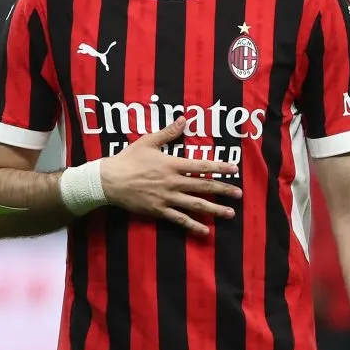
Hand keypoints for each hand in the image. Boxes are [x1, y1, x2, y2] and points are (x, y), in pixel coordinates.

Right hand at [99, 116, 242, 235]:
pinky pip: (179, 219)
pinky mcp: (159, 210)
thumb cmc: (128, 159)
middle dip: (223, 190)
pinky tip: (205, 231)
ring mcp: (167, 198)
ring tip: (230, 214)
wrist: (109, 181)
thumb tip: (184, 119)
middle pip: (203, 186)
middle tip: (239, 194)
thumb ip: (168, 132)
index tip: (234, 170)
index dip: (220, 167)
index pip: (201, 165)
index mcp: (172, 164)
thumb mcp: (147, 141)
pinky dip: (193, 226)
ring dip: (215, 209)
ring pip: (195, 204)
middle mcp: (173, 182)